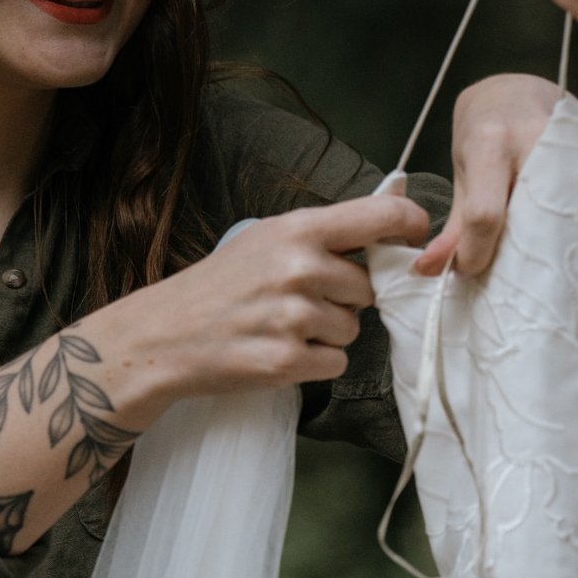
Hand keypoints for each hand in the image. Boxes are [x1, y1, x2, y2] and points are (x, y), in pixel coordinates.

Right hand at [146, 191, 428, 396]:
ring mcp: (294, 318)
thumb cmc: (220, 285)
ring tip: (283, 326)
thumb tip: (392, 227)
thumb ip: (325, 234)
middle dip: (345, 297)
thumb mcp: (266, 238)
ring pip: (353, 329)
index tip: (413, 241)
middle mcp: (301, 269)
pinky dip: (314, 363)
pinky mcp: (287, 362)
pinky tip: (279, 350)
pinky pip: (335, 363)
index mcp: (299, 230)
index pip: (385, 215)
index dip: (411, 227)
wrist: (164, 335)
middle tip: (301, 300)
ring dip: (328, 333)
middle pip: (370, 287)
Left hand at [415, 72, 559, 277]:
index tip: (471, 268)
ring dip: (550, 244)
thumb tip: (429, 271)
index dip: (476, 252)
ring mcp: (572, 146)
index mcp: (491, 143)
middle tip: (509, 270)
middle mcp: (533, 140)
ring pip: (564, 216)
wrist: (518, 91)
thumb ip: (452, 227)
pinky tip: (564, 239)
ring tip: (537, 256)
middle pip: (530, 221)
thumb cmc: (484, 133)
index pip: (484, 214)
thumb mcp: (463, 174)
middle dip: (518, 256)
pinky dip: (574, 229)